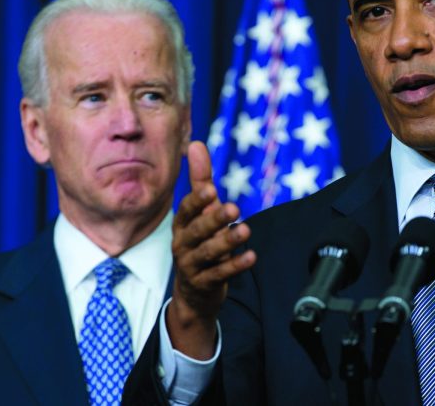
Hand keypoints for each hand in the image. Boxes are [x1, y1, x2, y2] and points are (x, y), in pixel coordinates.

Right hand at [167, 141, 255, 358]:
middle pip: (198, 231)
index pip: (186, 210)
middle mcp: (183, 244)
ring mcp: (192, 265)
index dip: (197, 201)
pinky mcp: (204, 283)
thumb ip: (201, 180)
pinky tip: (251, 257)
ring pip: (209, 253)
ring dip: (228, 241)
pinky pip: (219, 274)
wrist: (193, 291)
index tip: (211, 190)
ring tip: (246, 230)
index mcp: (182, 224)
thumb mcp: (200, 212)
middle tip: (233, 208)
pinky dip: (235, 266)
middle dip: (215, 219)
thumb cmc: (199, 242)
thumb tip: (196, 143)